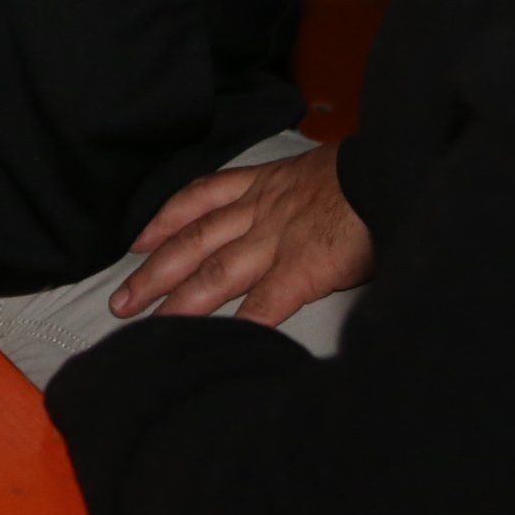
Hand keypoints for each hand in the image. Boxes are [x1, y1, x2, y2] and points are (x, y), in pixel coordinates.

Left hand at [113, 140, 372, 327]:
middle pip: (193, 242)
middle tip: (122, 301)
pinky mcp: (302, 269)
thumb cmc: (367, 173)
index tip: (140, 240)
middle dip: (153, 273)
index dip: (166, 220)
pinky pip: (263, 302)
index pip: (201, 199)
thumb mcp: (318, 174)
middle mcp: (260, 212)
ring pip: (213, 273)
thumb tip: (294, 219)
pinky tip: (217, 346)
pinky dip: (239, 325)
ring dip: (178, 303)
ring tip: (150, 328)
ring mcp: (277, 241)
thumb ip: (297, 199)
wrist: (393, 168)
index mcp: (264, 186)